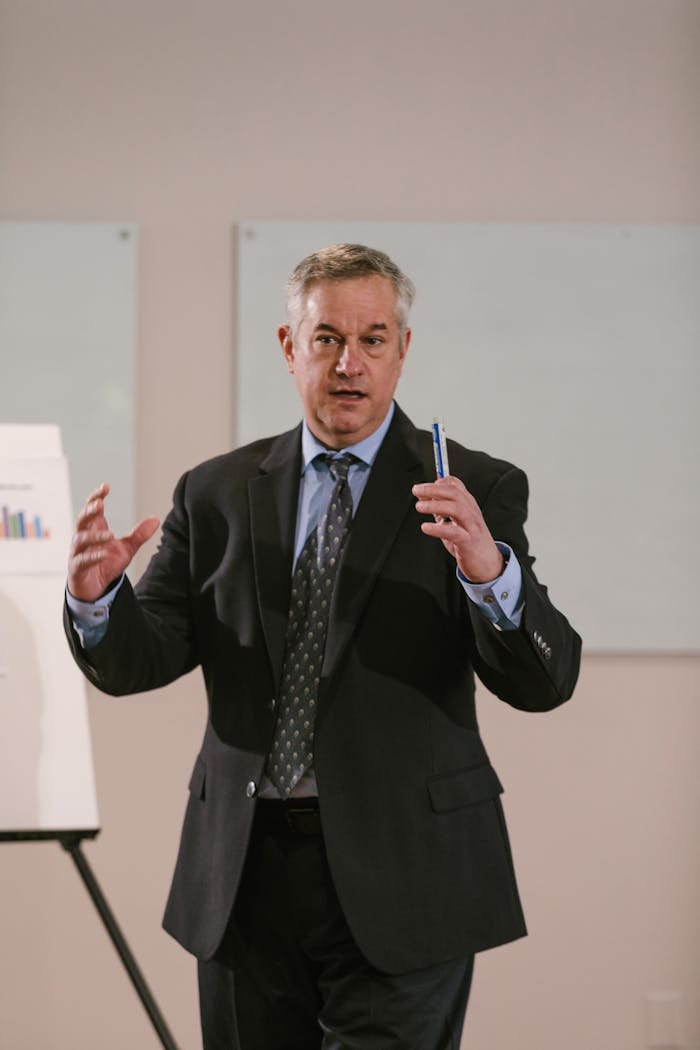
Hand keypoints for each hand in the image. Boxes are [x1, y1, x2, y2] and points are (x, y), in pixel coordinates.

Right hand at [67, 482, 159, 601]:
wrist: (95, 588)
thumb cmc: (106, 564)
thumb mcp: (127, 549)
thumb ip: (139, 535)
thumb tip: (156, 519)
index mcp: (95, 529)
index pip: (93, 509)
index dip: (96, 497)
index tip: (105, 487)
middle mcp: (83, 538)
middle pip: (82, 520)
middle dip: (89, 511)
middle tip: (99, 504)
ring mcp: (78, 553)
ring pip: (80, 539)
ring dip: (94, 536)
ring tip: (108, 534)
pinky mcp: (77, 569)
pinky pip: (81, 561)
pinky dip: (92, 557)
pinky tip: (103, 554)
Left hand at [413, 476, 503, 582]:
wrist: (487, 564)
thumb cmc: (469, 541)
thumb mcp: (454, 521)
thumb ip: (440, 509)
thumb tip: (423, 495)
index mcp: (468, 505)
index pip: (455, 485)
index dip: (438, 482)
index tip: (423, 488)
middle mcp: (471, 512)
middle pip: (454, 493)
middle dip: (433, 489)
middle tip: (416, 490)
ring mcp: (471, 527)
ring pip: (456, 508)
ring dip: (435, 505)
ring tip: (419, 506)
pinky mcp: (468, 542)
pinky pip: (454, 532)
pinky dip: (438, 529)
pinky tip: (426, 527)